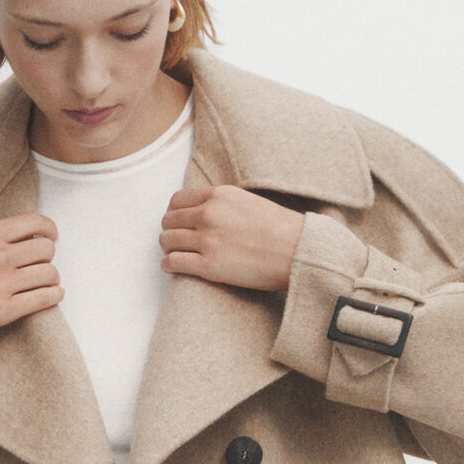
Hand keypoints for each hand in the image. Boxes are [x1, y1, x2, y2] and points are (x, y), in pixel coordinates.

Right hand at [0, 213, 61, 367]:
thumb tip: (22, 240)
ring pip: (50, 273)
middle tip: (41, 264)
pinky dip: (54, 296)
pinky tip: (52, 295)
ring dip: (51, 278)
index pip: (35, 222)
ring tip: (44, 283)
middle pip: (46, 248)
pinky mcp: (5, 310)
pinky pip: (44, 298)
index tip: (51, 236)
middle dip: (48, 257)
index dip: (49, 229)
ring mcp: (3, 283)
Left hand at [159, 185, 306, 294]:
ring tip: (176, 254)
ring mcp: (207, 240)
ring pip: (167, 240)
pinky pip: (173, 263)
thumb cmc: (280, 230)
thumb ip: (224, 203)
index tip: (178, 222)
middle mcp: (209, 214)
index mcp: (219, 196)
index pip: (178, 200)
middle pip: (169, 220)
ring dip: (168, 248)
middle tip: (177, 240)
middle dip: (170, 230)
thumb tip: (206, 210)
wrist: (296, 250)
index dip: (174, 213)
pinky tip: (174, 267)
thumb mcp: (248, 201)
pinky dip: (169, 265)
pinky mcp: (208, 266)